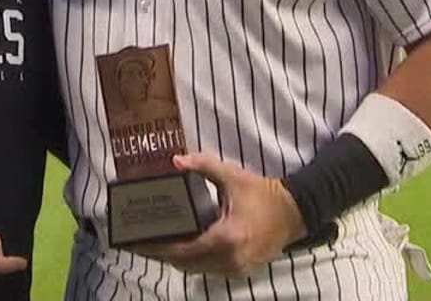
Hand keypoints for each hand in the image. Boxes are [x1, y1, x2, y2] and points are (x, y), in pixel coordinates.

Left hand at [132, 153, 305, 277]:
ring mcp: (236, 268)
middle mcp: (229, 259)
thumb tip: (176, 160)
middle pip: (184, 264)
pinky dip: (194, 261)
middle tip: (140, 242)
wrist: (294, 212)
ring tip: (156, 244)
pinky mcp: (241, 271)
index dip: (157, 248)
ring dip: (176, 259)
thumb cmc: (262, 194)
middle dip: (161, 254)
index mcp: (226, 237)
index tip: (136, 242)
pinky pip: (209, 270)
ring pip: (196, 270)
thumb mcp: (233, 177)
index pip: (182, 250)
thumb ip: (204, 166)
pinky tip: (181, 248)